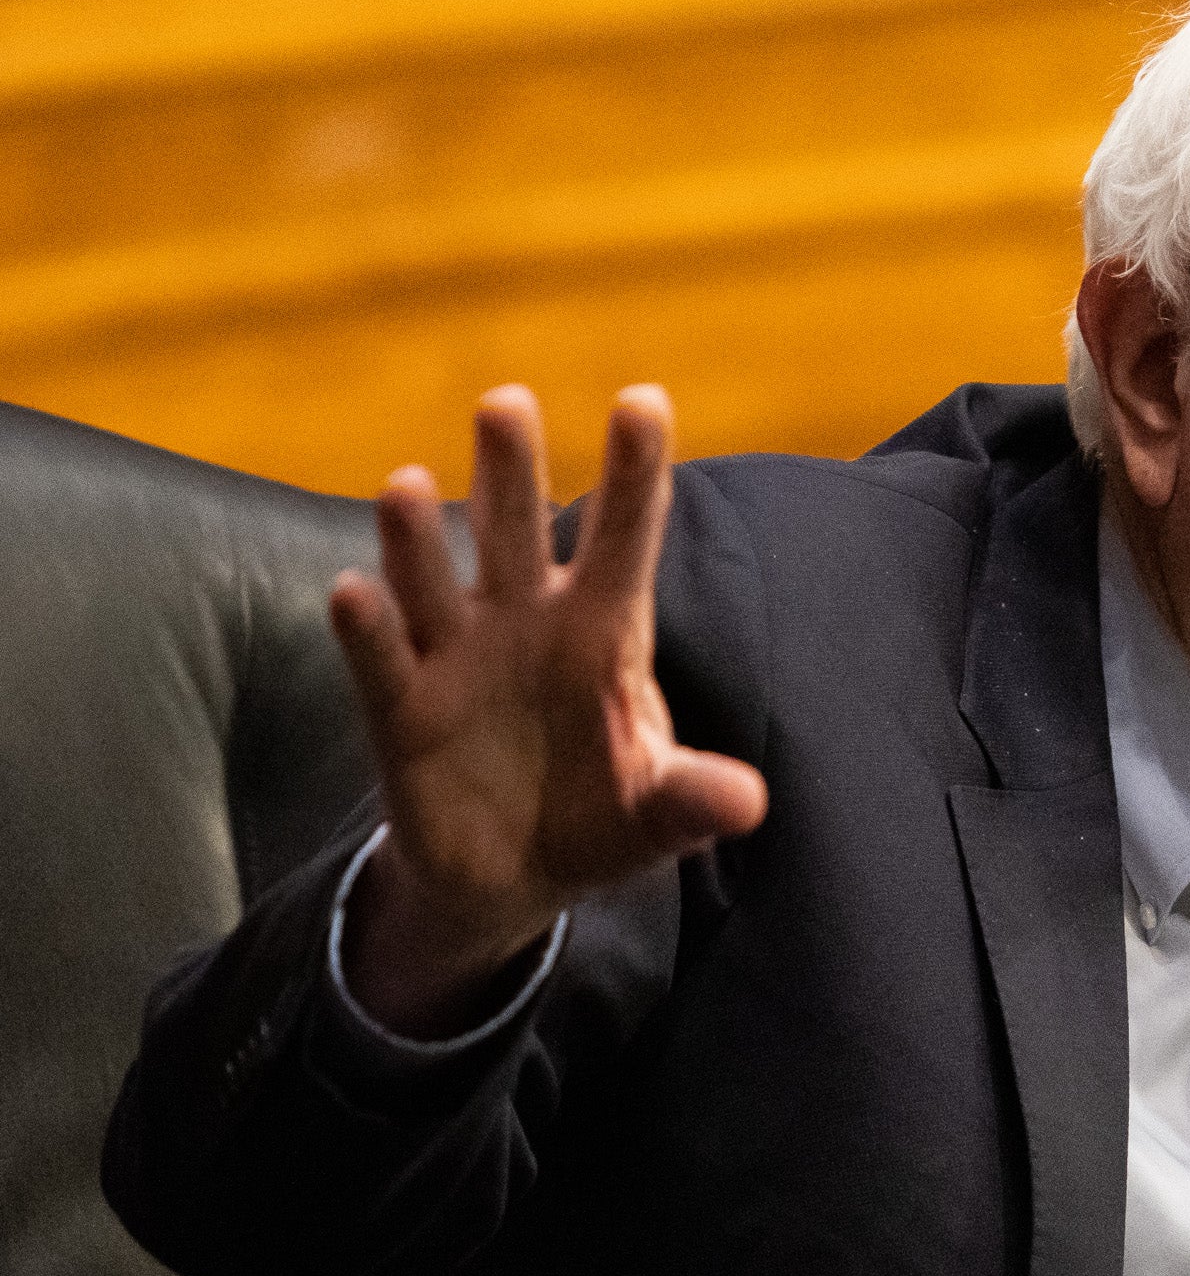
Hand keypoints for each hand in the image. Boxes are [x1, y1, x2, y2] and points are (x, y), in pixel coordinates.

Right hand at [326, 386, 765, 1034]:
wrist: (517, 876)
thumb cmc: (600, 815)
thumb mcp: (658, 813)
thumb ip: (693, 798)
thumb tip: (747, 802)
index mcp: (604, 630)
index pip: (625, 539)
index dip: (635, 473)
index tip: (644, 400)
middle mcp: (524, 623)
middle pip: (516, 533)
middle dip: (510, 472)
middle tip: (505, 403)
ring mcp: (457, 659)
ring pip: (435, 581)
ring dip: (418, 538)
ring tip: (405, 484)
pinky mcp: (402, 712)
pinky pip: (383, 663)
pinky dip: (369, 631)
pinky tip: (356, 593)